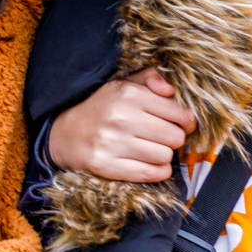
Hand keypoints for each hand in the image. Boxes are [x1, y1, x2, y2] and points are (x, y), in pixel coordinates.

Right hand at [48, 67, 194, 182]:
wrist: (65, 134)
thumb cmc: (101, 109)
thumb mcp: (122, 86)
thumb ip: (149, 78)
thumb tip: (170, 89)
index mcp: (128, 94)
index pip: (181, 113)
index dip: (186, 121)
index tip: (180, 124)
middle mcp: (121, 117)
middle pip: (176, 137)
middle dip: (173, 139)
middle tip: (161, 137)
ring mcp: (112, 143)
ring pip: (165, 157)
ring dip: (162, 156)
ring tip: (150, 149)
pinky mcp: (106, 165)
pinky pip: (150, 174)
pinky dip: (157, 172)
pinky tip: (148, 164)